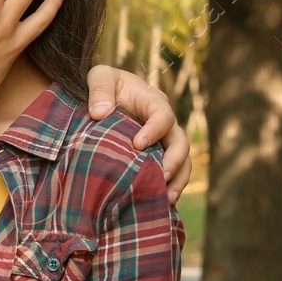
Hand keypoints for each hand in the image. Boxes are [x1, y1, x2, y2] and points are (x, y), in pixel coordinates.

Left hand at [87, 65, 191, 204]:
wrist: (102, 97)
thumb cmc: (103, 84)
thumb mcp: (99, 76)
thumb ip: (99, 89)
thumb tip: (100, 114)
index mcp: (153, 101)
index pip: (163, 115)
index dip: (155, 130)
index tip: (138, 145)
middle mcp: (164, 123)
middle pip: (181, 142)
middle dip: (174, 161)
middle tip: (160, 176)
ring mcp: (163, 142)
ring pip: (183, 162)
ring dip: (178, 180)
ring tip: (166, 199)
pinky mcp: (157, 157)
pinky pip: (172, 174)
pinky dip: (169, 188)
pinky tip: (159, 204)